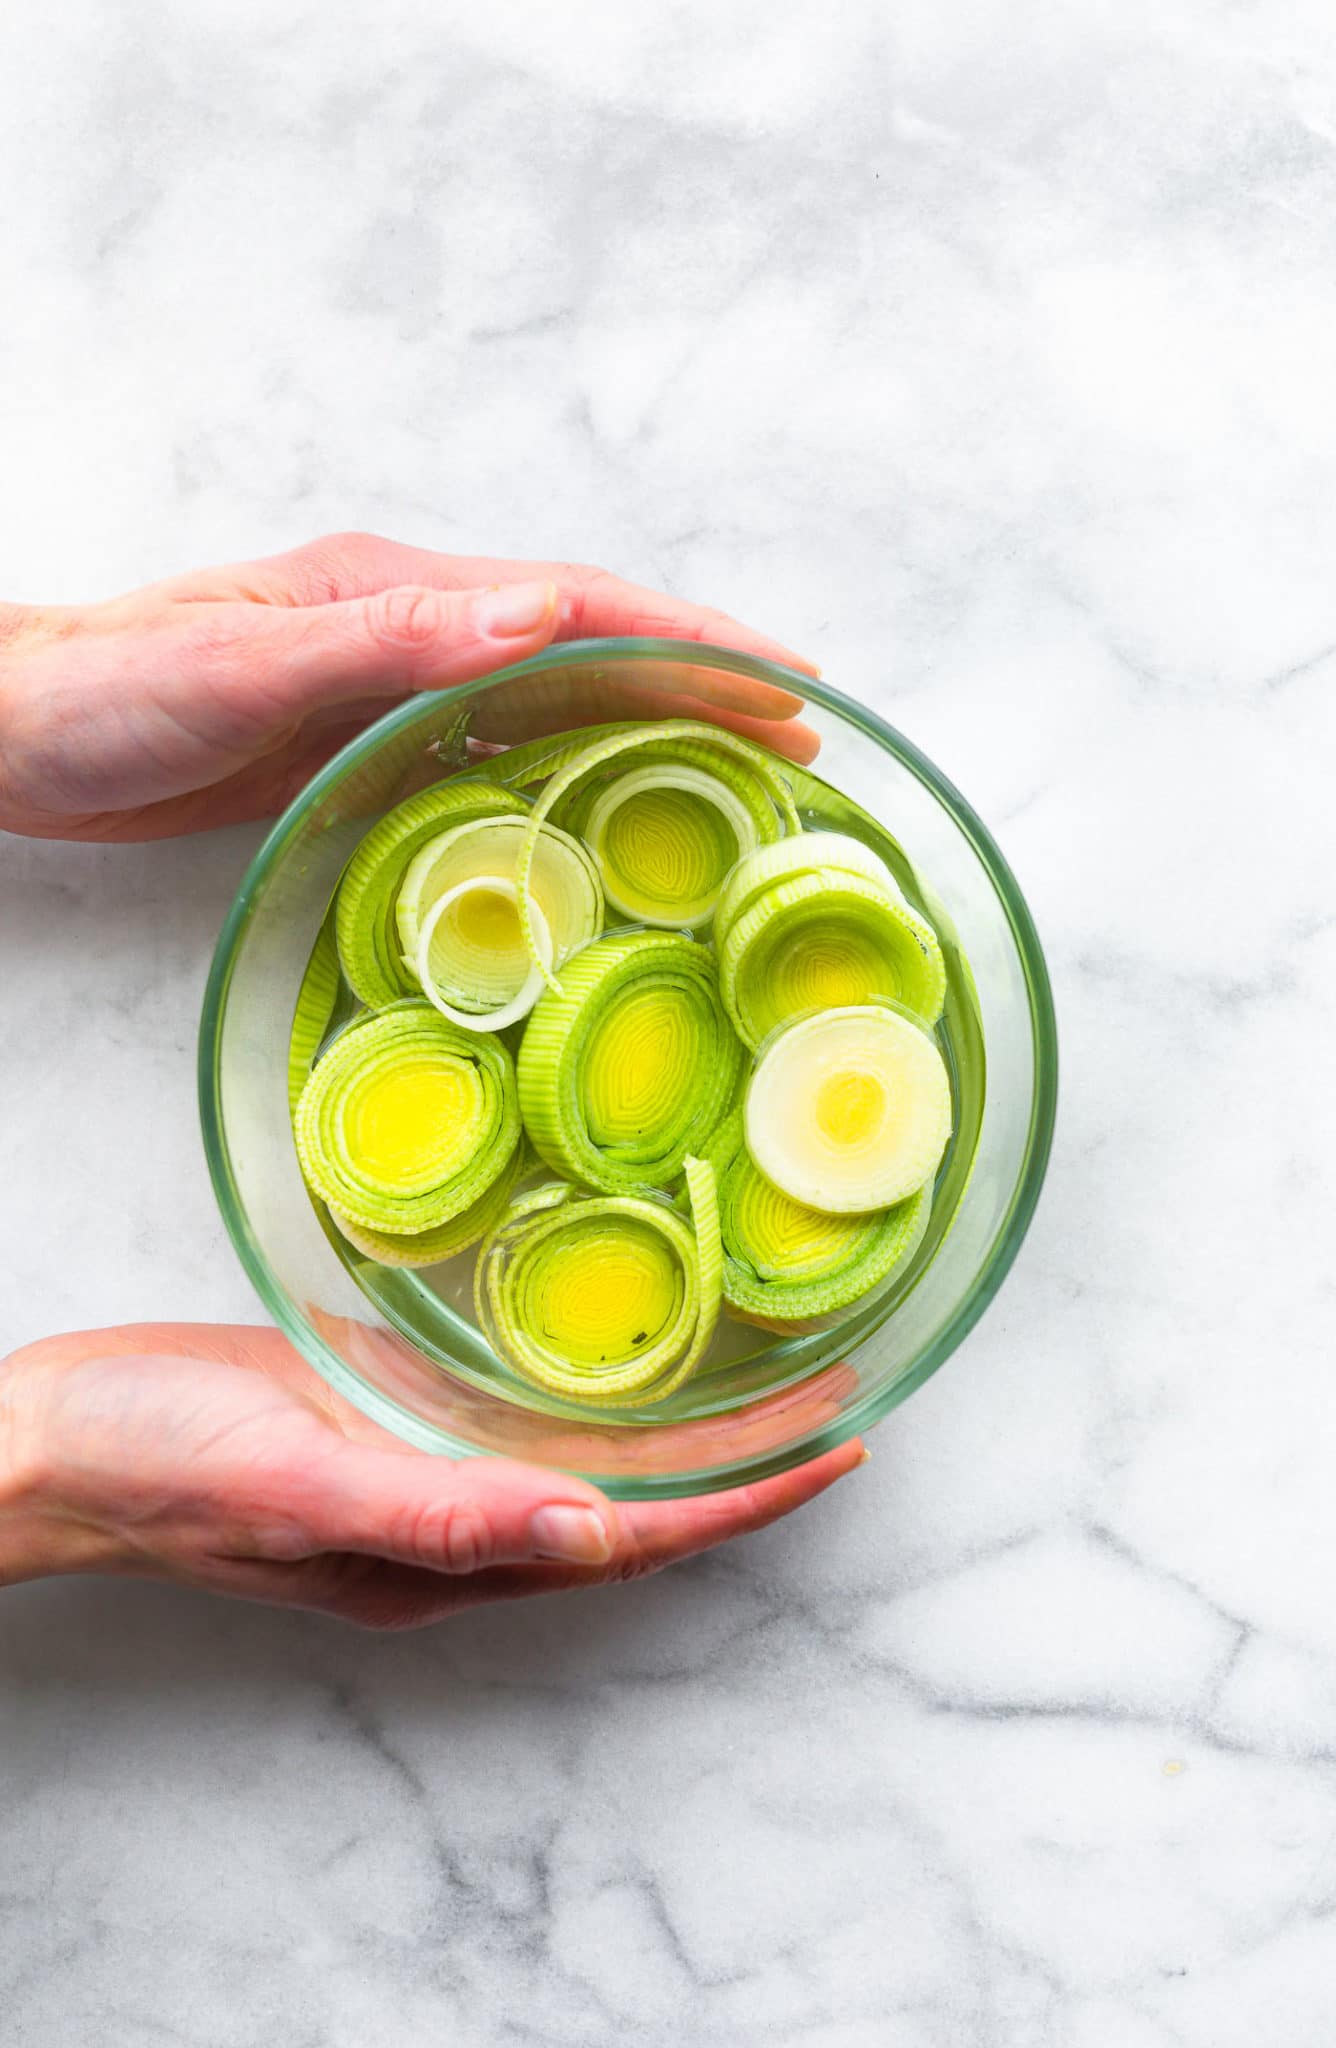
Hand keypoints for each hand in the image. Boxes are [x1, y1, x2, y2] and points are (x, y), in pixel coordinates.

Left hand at [0, 533, 816, 840]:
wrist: (14, 732)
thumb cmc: (109, 690)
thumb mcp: (245, 659)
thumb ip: (390, 641)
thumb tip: (540, 615)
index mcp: (403, 594)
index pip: (588, 605)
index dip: (699, 639)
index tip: (793, 682)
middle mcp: (416, 632)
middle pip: (596, 652)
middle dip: (710, 686)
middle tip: (810, 745)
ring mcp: (396, 691)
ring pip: (560, 708)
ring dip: (660, 736)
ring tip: (748, 784)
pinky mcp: (368, 751)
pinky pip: (500, 763)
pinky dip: (575, 783)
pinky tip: (614, 823)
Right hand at [0, 1324, 863, 1627]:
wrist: (55, 1437)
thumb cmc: (160, 1461)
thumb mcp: (299, 1484)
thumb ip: (436, 1513)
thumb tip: (585, 1531)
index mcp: (447, 1555)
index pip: (634, 1535)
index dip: (742, 1500)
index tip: (836, 1453)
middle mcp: (453, 1522)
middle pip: (631, 1501)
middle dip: (739, 1460)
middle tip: (835, 1398)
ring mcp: (421, 1470)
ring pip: (583, 1456)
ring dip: (678, 1424)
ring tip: (765, 1373)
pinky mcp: (387, 1417)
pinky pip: (518, 1415)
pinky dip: (589, 1389)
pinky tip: (617, 1347)